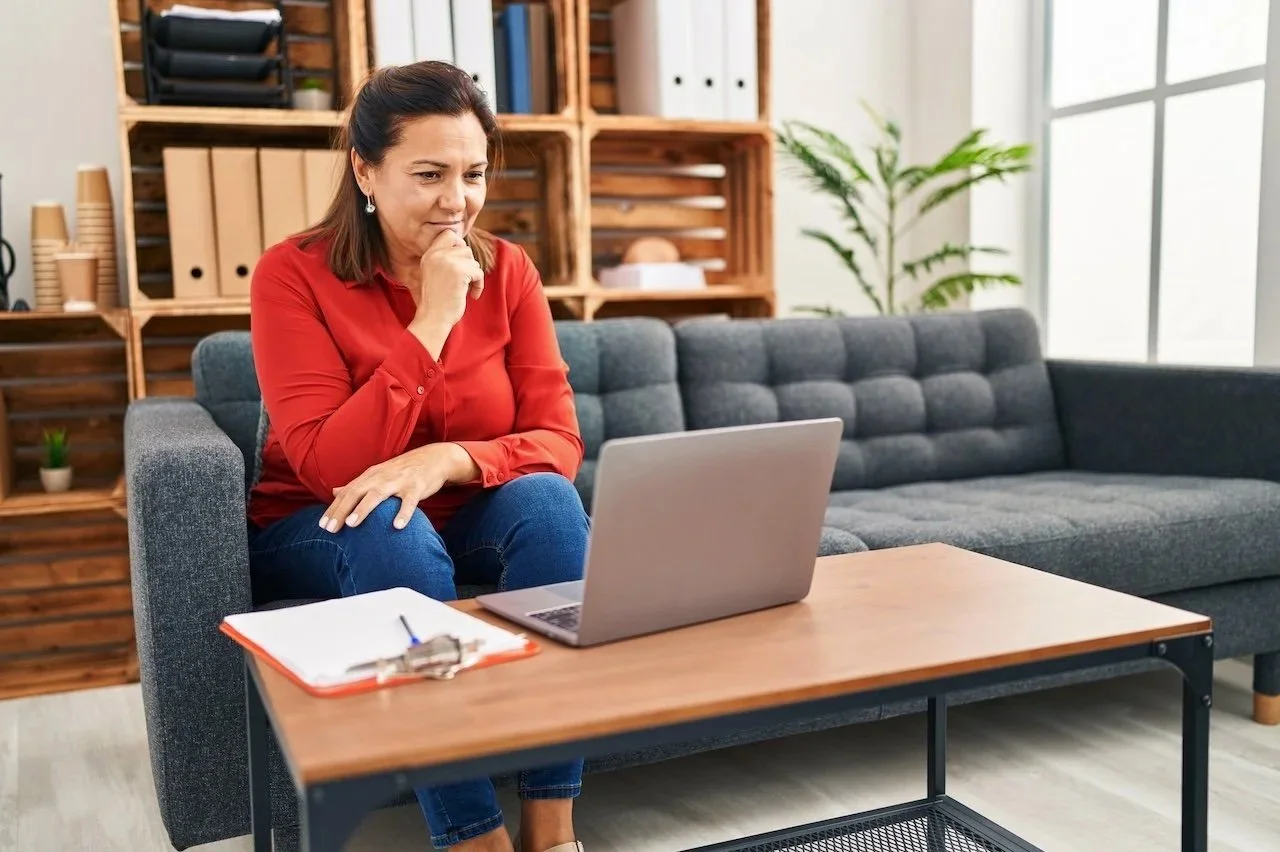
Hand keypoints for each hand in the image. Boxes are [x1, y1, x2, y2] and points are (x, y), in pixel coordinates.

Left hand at [320, 443, 479, 531]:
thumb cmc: (402, 470)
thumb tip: (334, 492)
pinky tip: (397, 526)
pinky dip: (403, 513)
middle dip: (342, 511)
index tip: (322, 525)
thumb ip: (357, 485)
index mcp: (371, 476)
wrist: (433, 458)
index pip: (347, 492)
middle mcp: (381, 477)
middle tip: (329, 529)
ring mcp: (399, 481)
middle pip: (357, 493)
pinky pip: (409, 501)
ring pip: (378, 495)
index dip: (334, 508)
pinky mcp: (416, 487)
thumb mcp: (378, 475)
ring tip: (352, 524)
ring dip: (363, 509)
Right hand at [415, 228, 484, 331]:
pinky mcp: (459, 272)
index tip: (462, 262)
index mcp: (429, 255)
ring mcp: (447, 262)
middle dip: (469, 264)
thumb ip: (445, 259)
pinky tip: (472, 295)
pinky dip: (479, 285)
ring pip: (473, 261)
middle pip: (465, 248)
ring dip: (474, 276)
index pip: (448, 234)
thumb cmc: (436, 301)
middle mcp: (436, 255)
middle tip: (466, 279)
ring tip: (466, 289)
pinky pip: (478, 272)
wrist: (433, 318)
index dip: (459, 245)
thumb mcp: (435, 273)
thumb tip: (466, 248)